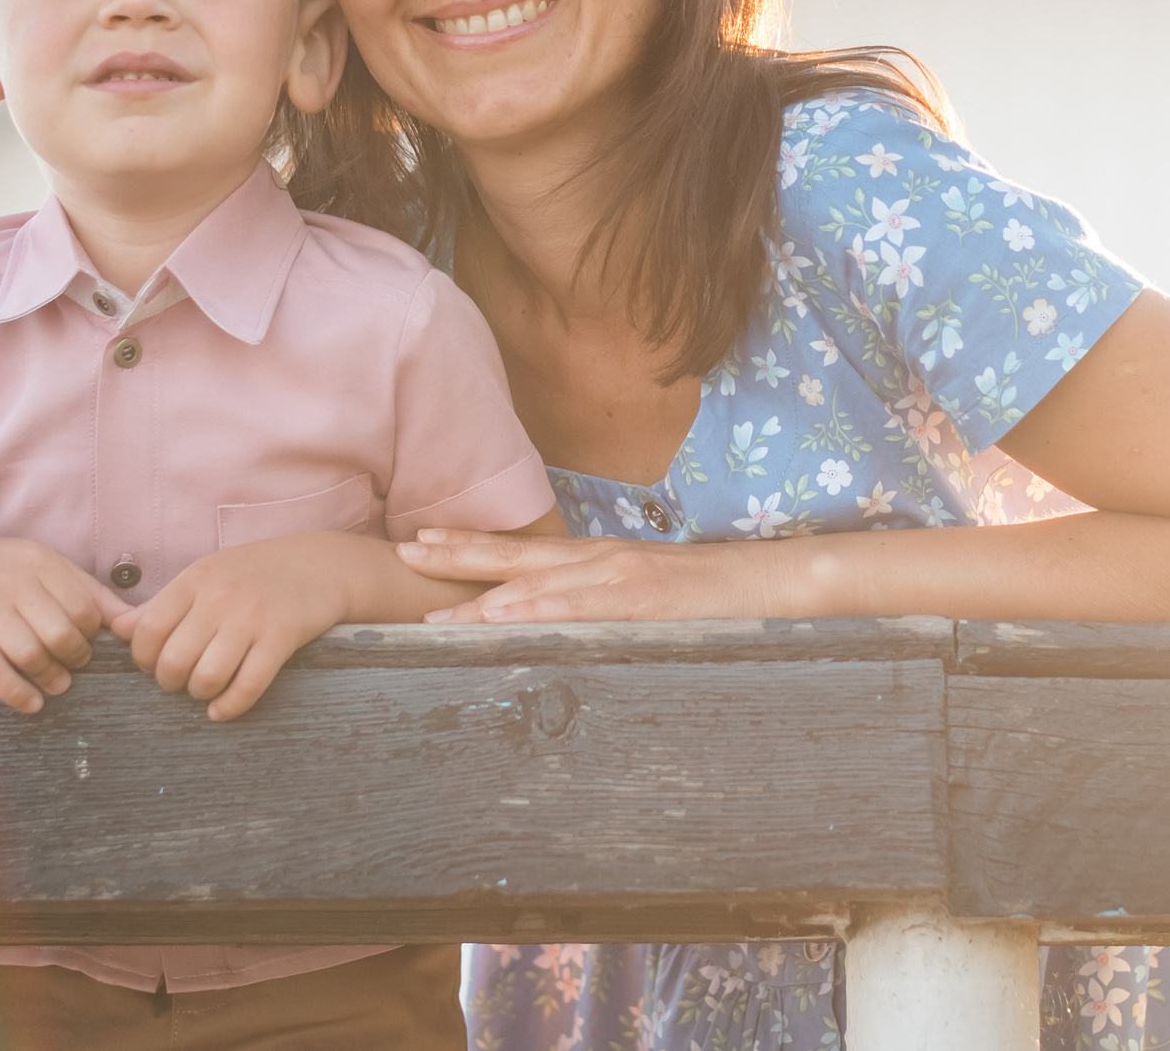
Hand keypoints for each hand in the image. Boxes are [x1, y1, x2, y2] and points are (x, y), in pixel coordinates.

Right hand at [0, 533, 132, 713]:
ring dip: (49, 677)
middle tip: (74, 666)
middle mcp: (15, 583)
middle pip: (60, 633)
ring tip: (57, 684)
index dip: (92, 634)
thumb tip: (136, 624)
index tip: (87, 644)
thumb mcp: (47, 567)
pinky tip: (31, 704)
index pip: (84, 607)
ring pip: (29, 653)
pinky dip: (15, 692)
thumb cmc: (1, 569)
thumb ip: (91, 593)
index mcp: (42, 563)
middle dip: (75, 657)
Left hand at [108, 533, 376, 720]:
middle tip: (180, 680)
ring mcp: (253, 618)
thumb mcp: (205, 576)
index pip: (148, 630)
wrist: (318, 565)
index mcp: (196, 579)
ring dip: (199, 693)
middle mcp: (221, 597)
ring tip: (204, 689)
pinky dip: (229, 707)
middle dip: (170, 682)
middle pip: (173, 660)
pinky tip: (222, 709)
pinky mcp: (282, 638)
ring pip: (207, 677)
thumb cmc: (254, 573)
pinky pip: (248, 686)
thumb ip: (162, 604)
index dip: (144, 658)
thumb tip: (118, 630)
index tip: (155, 664)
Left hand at [397, 530, 774, 622]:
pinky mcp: (640, 600)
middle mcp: (597, 561)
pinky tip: (502, 617)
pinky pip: (578, 608)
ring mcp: (617, 578)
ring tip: (432, 607)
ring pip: (535, 586)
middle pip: (513, 557)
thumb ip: (600, 604)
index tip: (419, 542)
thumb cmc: (706, 597)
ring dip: (480, 596)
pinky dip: (535, 612)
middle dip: (454, 555)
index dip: (468, 546)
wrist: (770, 583)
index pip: (520, 552)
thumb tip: (558, 626)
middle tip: (400, 552)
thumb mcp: (643, 596)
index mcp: (594, 560)